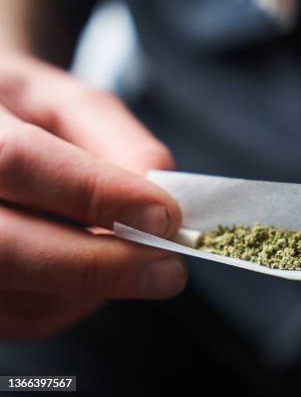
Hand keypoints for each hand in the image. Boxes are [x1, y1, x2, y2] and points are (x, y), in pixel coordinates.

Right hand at [0, 52, 185, 338]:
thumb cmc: (12, 113)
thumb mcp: (57, 101)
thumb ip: (113, 139)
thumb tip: (160, 198)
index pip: (16, 160)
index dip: (95, 193)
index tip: (164, 215)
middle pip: (5, 248)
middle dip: (101, 265)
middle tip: (167, 270)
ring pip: (17, 296)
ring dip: (92, 287)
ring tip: (131, 260)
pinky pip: (19, 316)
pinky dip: (70, 301)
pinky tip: (87, 266)